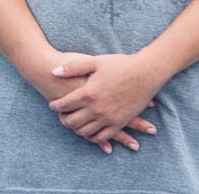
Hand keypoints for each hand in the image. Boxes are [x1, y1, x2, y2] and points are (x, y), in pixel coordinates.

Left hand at [48, 54, 165, 150]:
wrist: (146, 72)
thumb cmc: (119, 64)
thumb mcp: (94, 62)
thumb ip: (72, 68)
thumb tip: (53, 71)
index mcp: (88, 93)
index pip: (64, 105)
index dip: (55, 106)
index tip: (52, 105)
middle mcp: (97, 109)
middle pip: (72, 122)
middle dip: (63, 120)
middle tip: (61, 116)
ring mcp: (109, 118)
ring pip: (85, 132)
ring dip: (76, 129)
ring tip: (74, 123)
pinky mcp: (120, 122)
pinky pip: (102, 136)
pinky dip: (93, 137)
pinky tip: (89, 131)